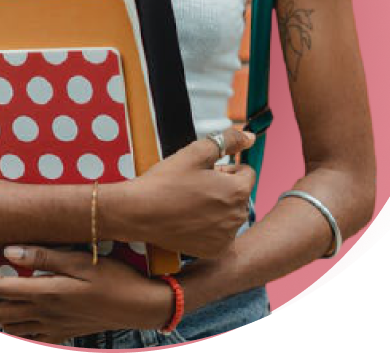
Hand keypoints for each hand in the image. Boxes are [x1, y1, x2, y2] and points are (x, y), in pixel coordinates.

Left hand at [0, 247, 173, 343]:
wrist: (141, 306)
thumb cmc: (116, 278)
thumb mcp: (83, 260)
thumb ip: (45, 256)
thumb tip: (9, 250)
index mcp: (46, 294)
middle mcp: (43, 315)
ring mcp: (51, 328)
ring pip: (4, 325)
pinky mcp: (60, 334)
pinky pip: (24, 335)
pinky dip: (7, 324)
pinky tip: (9, 310)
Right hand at [120, 128, 255, 257]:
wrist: (139, 213)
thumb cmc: (167, 181)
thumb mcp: (197, 152)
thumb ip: (228, 140)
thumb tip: (250, 137)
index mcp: (239, 191)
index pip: (246, 173)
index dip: (226, 168)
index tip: (206, 172)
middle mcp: (238, 216)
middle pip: (239, 195)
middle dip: (224, 188)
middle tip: (195, 186)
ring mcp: (226, 237)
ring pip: (230, 215)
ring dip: (218, 208)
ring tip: (191, 203)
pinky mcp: (213, 251)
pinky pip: (220, 235)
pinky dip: (210, 228)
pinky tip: (190, 221)